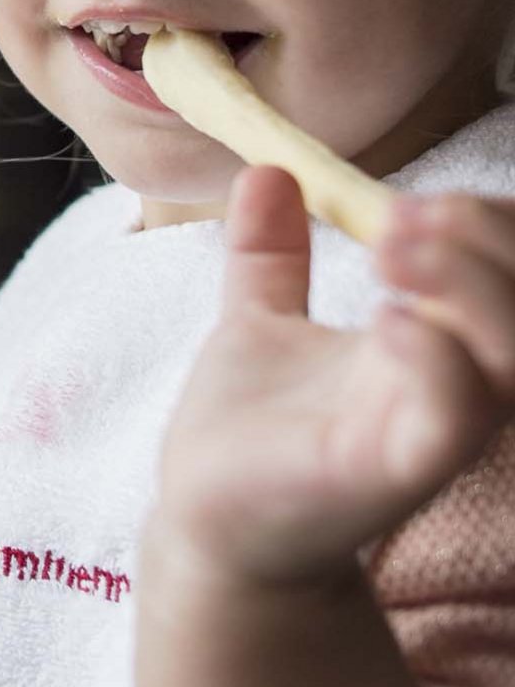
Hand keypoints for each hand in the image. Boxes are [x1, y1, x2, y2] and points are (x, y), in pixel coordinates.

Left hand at [151, 166, 514, 589]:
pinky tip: (388, 320)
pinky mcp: (388, 472)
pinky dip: (435, 359)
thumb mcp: (259, 320)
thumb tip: (267, 170)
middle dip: (490, 242)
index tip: (416, 199)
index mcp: (434, 348)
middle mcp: (451, 389)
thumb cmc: (246, 429)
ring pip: (512, 361)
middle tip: (405, 213)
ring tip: (392, 247)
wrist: (202, 517)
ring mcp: (426, 432)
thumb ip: (270, 252)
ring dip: (471, 287)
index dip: (492, 225)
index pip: (511, 275)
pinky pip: (449, 419)